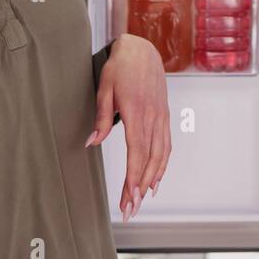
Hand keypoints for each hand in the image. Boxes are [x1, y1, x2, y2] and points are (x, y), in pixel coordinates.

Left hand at [85, 34, 169, 221]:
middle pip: (150, 159)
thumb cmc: (121, 67)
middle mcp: (153, 117)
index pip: (136, 151)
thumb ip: (100, 118)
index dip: (134, 176)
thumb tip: (91, 143)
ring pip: (161, 155)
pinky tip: (156, 178)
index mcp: (136, 111)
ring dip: (152, 180)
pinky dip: (162, 165)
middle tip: (130, 208)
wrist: (142, 50)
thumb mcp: (104, 88)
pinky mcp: (164, 116)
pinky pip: (166, 145)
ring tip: (141, 199)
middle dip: (140, 187)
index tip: (129, 196)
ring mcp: (161, 117)